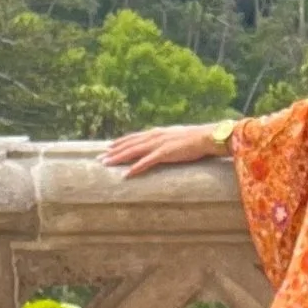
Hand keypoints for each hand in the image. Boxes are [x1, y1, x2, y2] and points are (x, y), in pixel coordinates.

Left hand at [100, 123, 225, 175]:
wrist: (208, 136)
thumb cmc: (196, 139)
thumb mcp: (177, 139)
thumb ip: (167, 142)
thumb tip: (162, 149)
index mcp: (157, 133)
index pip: (134, 137)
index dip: (120, 142)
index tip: (107, 147)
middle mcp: (155, 136)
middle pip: (129, 144)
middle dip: (113, 151)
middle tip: (99, 158)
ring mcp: (159, 144)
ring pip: (133, 151)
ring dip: (118, 158)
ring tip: (106, 164)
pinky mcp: (165, 153)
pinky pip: (147, 162)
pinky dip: (136, 167)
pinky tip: (127, 174)